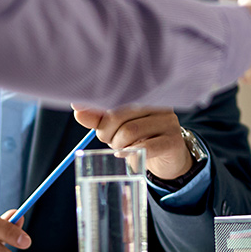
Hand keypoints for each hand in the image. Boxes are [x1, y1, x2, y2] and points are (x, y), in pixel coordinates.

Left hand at [72, 105, 191, 180]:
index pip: (116, 98)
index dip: (99, 113)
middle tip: (109, 140)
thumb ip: (99, 119)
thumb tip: (78, 109)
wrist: (169, 157)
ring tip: (121, 148)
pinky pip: (146, 147)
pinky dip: (130, 153)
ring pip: (130, 131)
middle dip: (106, 132)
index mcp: (146, 95)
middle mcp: (160, 104)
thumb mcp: (118, 127)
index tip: (90, 120)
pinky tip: (126, 154)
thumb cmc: (141, 137)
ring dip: (118, 145)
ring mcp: (169, 121)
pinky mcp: (173, 141)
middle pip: (120, 114)